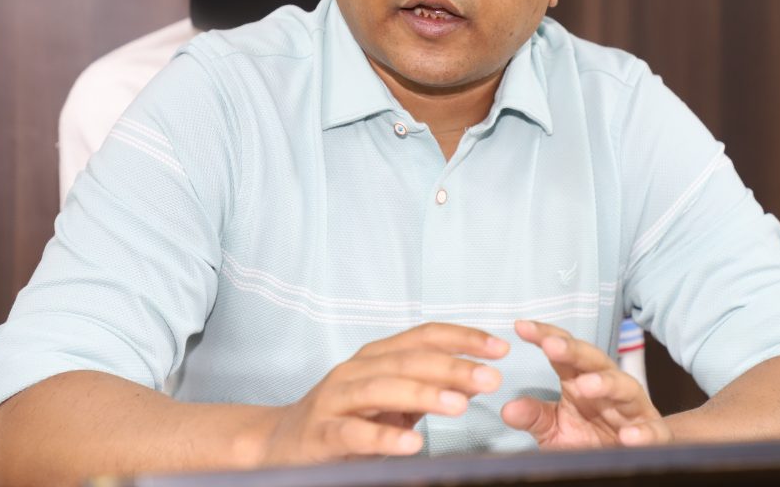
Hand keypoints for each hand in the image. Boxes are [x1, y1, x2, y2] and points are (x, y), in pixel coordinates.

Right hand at [263, 322, 507, 463]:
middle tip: (491, 378)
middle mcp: (355, 370)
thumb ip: (428, 386)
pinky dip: (385, 438)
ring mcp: (335, 400)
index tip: (500, 347)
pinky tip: (413, 444)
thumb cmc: (344, 420)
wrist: (279, 443)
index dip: (463, 338)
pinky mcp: (321, 434)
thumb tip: (477, 376)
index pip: (423, 336)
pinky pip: (354, 433)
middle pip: (408, 361)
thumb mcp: (391, 400)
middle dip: (453, 367)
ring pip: (383, 389)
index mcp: (375, 356)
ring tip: (459, 405)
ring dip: (424, 395)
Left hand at [500, 319, 670, 448]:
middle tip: (551, 345)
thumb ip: (535, 417)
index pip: (563, 352)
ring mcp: (632, 408)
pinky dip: (643, 433)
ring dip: (605, 383)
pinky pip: (652, 430)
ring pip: (623, 387)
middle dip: (573, 350)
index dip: (545, 337)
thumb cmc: (590, 440)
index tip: (521, 326)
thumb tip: (508, 408)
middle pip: (592, 360)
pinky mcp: (653, 434)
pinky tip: (629, 436)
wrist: (629, 462)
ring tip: (586, 386)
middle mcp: (608, 387)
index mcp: (580, 380)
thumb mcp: (555, 430)